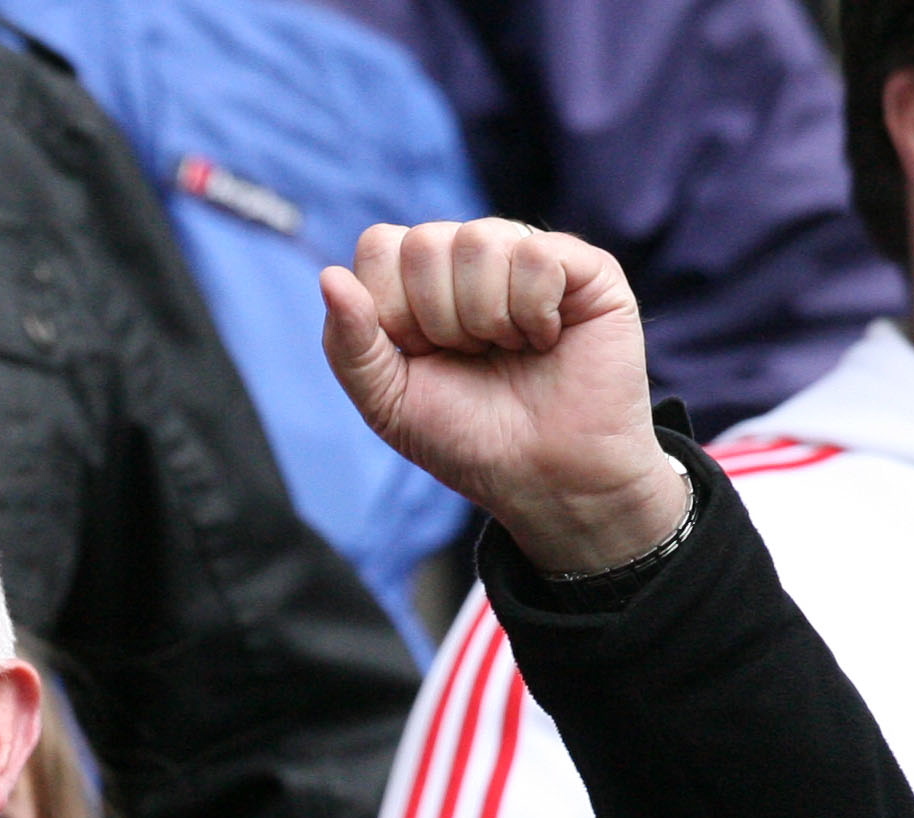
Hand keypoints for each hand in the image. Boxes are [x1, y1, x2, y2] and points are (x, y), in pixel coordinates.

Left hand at [322, 219, 687, 574]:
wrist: (545, 479)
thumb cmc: (469, 440)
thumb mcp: (387, 402)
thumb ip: (349, 344)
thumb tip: (329, 276)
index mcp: (421, 282)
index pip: (381, 245)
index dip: (391, 309)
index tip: (421, 355)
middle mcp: (473, 258)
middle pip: (424, 242)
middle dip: (437, 319)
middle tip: (471, 356)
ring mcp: (528, 256)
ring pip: (479, 241)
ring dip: (485, 318)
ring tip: (510, 351)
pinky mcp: (584, 268)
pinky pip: (536, 256)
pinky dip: (534, 313)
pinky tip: (547, 340)